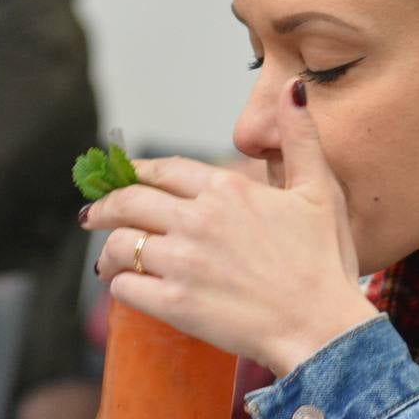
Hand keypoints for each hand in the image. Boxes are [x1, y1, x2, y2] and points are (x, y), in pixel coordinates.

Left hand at [87, 81, 377, 375]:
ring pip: (119, 245)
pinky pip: (126, 287)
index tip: (123, 178)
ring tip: (107, 260)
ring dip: (109, 251)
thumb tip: (293, 89)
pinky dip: (121, 286)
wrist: (322, 329)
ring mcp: (182, 263)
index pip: (163, 170)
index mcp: (227, 190)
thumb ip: (301, 138)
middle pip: (128, 202)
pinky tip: (127, 288)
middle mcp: (197, 220)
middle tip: (94, 215)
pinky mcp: (175, 304)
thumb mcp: (320, 191)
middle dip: (104, 207)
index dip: (136, 173)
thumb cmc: (324, 264)